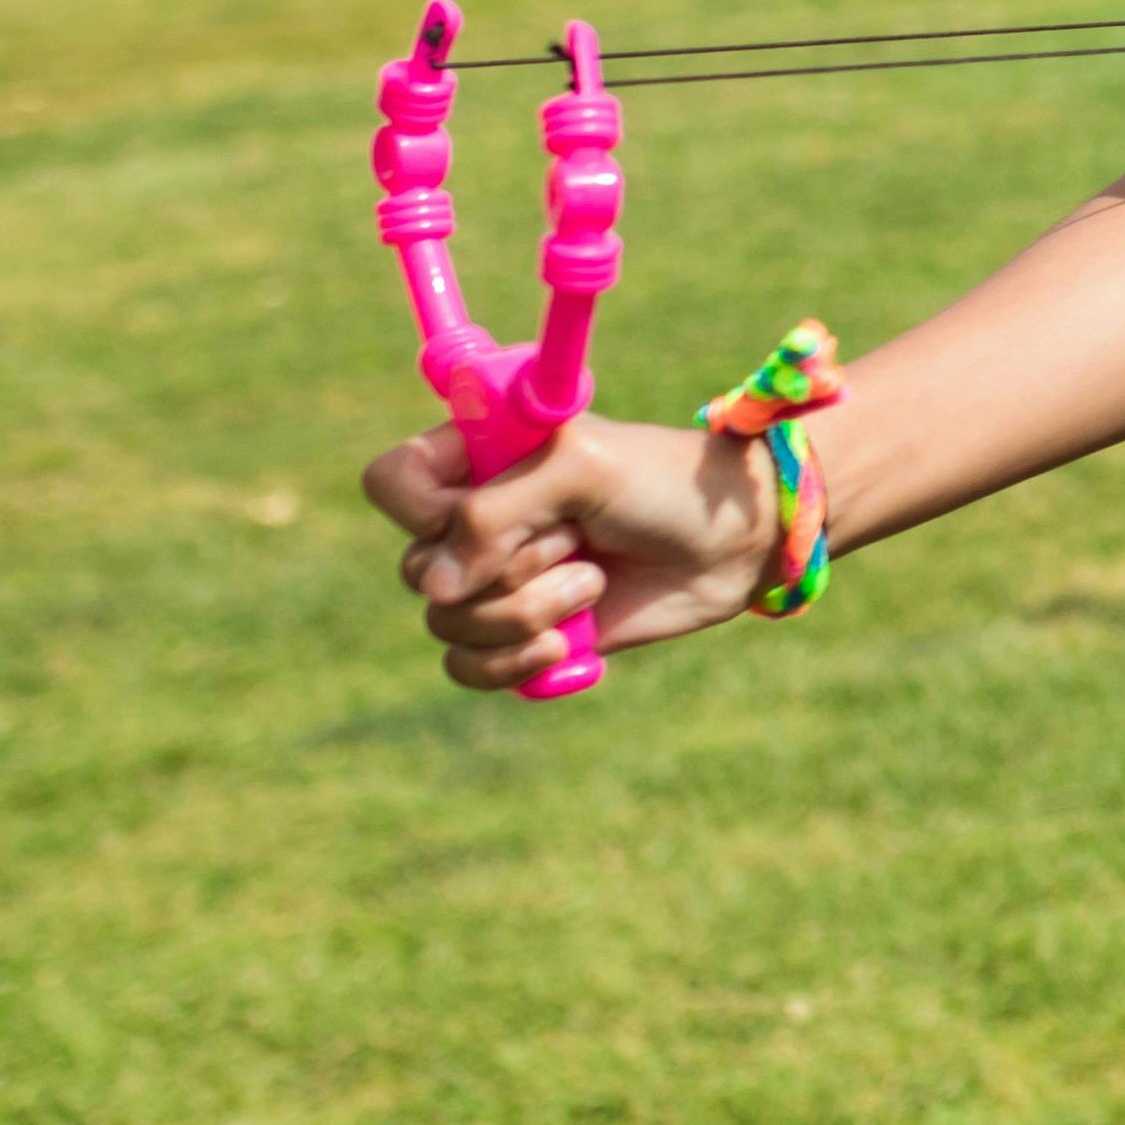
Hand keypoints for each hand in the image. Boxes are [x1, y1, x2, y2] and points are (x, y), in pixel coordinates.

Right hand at [365, 412, 773, 691]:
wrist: (734, 544)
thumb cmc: (665, 484)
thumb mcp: (583, 470)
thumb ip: (496, 512)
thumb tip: (436, 588)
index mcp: (478, 456)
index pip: (390, 482)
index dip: (423, 511)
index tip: (480, 511)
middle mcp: (475, 519)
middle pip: (419, 569)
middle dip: (506, 566)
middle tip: (574, 539)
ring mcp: (497, 579)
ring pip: (448, 623)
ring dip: (527, 612)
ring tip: (592, 582)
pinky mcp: (522, 633)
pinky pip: (469, 667)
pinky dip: (515, 662)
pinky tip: (570, 645)